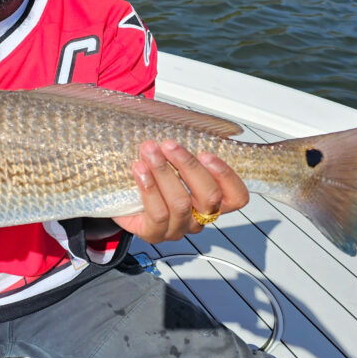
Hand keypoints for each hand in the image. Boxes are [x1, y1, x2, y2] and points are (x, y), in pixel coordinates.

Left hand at [113, 140, 248, 243]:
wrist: (120, 198)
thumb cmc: (152, 177)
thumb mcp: (173, 162)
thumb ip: (186, 151)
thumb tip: (190, 123)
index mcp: (211, 201)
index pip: (236, 197)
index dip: (226, 176)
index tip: (206, 153)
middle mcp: (198, 218)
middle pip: (209, 197)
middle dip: (187, 165)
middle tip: (169, 145)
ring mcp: (178, 229)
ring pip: (181, 203)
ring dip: (164, 172)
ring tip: (149, 151)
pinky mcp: (155, 234)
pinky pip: (158, 214)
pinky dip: (148, 188)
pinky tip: (140, 171)